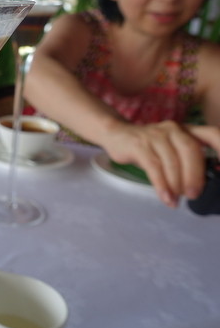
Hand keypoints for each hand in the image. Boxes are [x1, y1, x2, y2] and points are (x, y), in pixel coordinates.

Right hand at [101, 121, 219, 207]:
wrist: (117, 135)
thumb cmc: (148, 147)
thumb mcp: (170, 149)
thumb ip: (186, 161)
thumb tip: (199, 188)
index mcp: (187, 130)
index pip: (212, 134)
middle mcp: (173, 129)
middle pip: (191, 150)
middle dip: (195, 175)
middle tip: (193, 194)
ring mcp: (155, 135)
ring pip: (171, 161)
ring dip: (176, 184)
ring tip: (176, 199)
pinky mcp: (139, 144)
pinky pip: (154, 167)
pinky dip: (161, 185)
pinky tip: (165, 197)